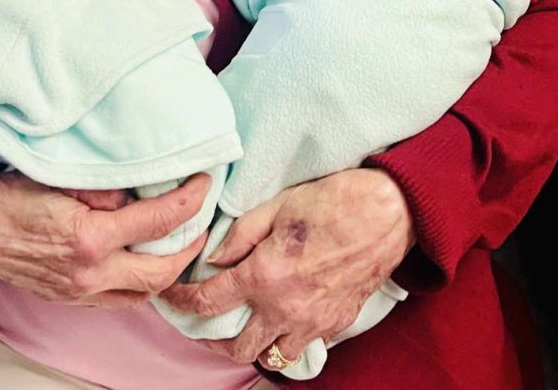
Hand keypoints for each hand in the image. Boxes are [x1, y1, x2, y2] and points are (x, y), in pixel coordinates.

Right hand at [0, 157, 209, 307]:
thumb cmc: (8, 189)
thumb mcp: (60, 173)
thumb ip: (105, 185)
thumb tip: (139, 189)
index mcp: (88, 239)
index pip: (158, 222)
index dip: (189, 199)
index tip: (204, 180)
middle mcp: (88, 273)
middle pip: (161, 272)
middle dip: (190, 245)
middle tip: (203, 217)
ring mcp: (78, 291)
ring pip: (143, 294)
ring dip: (169, 270)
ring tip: (182, 240)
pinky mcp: (69, 297)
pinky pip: (119, 300)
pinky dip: (142, 283)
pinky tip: (147, 261)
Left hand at [161, 168, 413, 365]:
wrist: (385, 214)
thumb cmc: (332, 202)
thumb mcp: (277, 206)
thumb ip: (240, 235)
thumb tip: (214, 257)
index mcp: (265, 275)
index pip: (209, 301)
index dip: (182, 302)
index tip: (172, 298)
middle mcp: (286, 308)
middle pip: (237, 346)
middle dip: (213, 338)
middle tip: (205, 322)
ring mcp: (313, 322)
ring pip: (271, 355)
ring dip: (252, 345)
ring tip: (242, 327)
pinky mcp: (335, 324)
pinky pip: (302, 345)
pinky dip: (286, 338)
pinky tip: (282, 318)